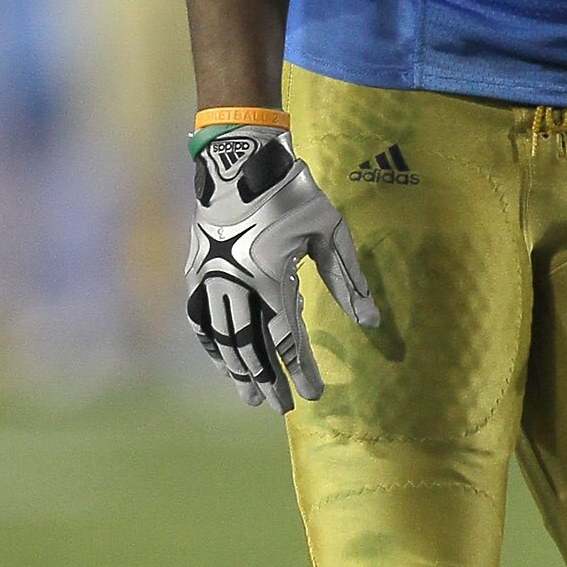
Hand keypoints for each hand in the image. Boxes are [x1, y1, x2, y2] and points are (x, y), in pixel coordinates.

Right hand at [185, 127, 378, 410]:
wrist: (239, 159)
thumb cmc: (291, 192)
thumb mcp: (329, 231)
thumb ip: (348, 279)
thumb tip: (370, 321)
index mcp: (270, 276)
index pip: (287, 338)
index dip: (300, 370)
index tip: (313, 396)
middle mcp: (236, 283)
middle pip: (251, 347)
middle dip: (267, 380)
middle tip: (281, 407)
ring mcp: (211, 278)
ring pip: (222, 338)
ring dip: (237, 370)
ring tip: (249, 395)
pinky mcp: (196, 270)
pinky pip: (199, 318)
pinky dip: (211, 344)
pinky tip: (222, 361)